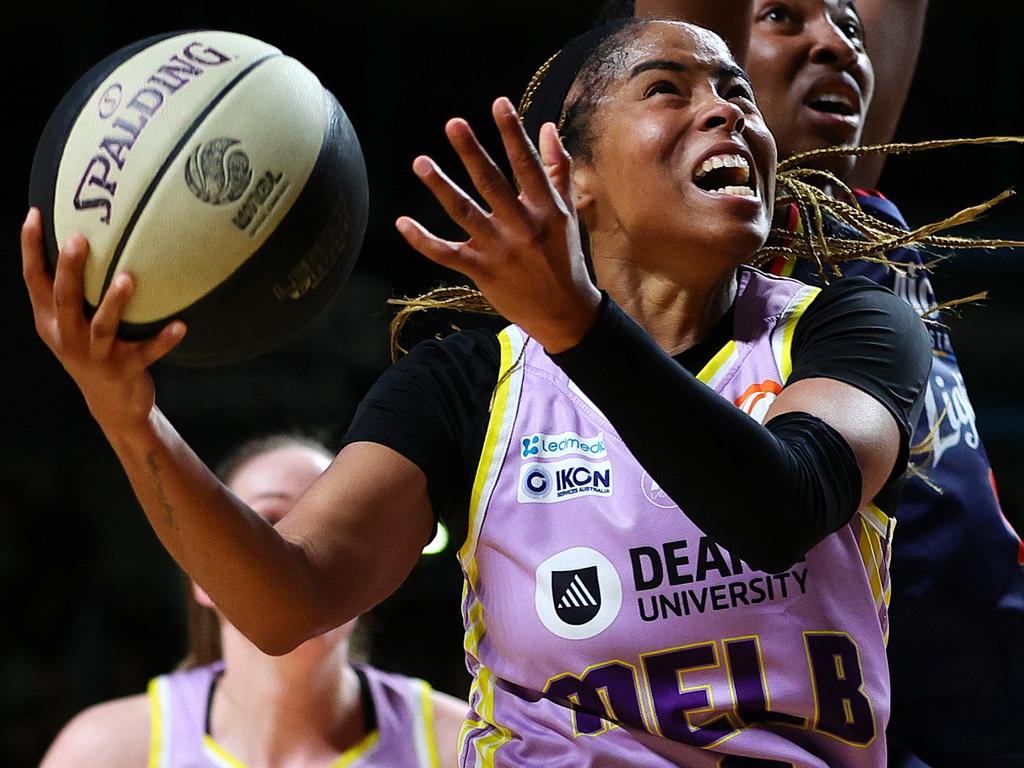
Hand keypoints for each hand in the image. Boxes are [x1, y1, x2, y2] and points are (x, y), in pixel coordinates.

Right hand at [21, 208, 185, 433]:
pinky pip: (147, 352)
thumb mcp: (70, 324)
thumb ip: (70, 291)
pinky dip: (163, 340)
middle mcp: (67, 336)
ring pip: (102, 326)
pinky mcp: (124, 370)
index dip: (30, 248)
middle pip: (64, 299)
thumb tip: (84, 237)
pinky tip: (181, 326)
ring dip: (114, 303)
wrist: (111, 405)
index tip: (35, 214)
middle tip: (80, 238)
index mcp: (50, 321)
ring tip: (126, 279)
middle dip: (70, 269)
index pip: (34, 280)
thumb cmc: (92, 351)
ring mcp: (95, 355)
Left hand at [395, 97, 601, 352]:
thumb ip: (557, 169)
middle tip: (453, 124)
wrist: (564, 312)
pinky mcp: (482, 272)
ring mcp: (500, 250)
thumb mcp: (567, 213)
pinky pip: (447, 254)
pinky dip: (423, 240)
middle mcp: (522, 227)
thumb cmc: (564, 256)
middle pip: (492, 184)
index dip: (513, 133)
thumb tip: (547, 128)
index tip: (499, 104)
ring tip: (420, 162)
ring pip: (465, 213)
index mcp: (545, 209)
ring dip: (441, 187)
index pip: (527, 164)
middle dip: (472, 152)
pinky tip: (402, 222)